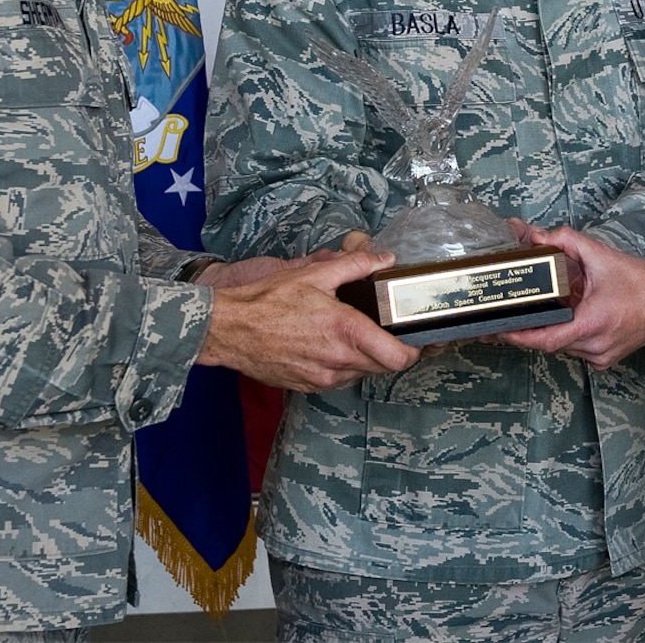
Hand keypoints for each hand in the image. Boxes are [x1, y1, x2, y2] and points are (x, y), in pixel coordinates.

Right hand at [197, 249, 419, 389]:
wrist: (228, 330)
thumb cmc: (267, 300)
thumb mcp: (314, 274)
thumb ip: (355, 265)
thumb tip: (385, 259)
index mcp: (346, 330)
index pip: (398, 356)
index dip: (414, 350)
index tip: (416, 338)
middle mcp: (339, 361)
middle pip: (385, 367)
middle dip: (391, 350)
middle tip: (388, 330)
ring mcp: (323, 378)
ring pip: (362, 374)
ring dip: (367, 358)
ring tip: (355, 335)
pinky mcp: (308, 387)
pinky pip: (339, 380)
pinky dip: (344, 365)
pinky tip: (331, 346)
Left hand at [496, 223, 644, 369]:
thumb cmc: (642, 283)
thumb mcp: (602, 256)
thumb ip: (568, 241)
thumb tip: (540, 236)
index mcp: (592, 323)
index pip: (546, 339)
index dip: (521, 336)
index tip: (501, 331)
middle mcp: (595, 346)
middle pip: (551, 343)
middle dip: (533, 329)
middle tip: (514, 316)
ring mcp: (601, 356)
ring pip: (563, 347)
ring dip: (553, 332)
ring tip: (545, 313)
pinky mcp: (606, 359)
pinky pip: (577, 350)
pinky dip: (570, 336)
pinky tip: (571, 321)